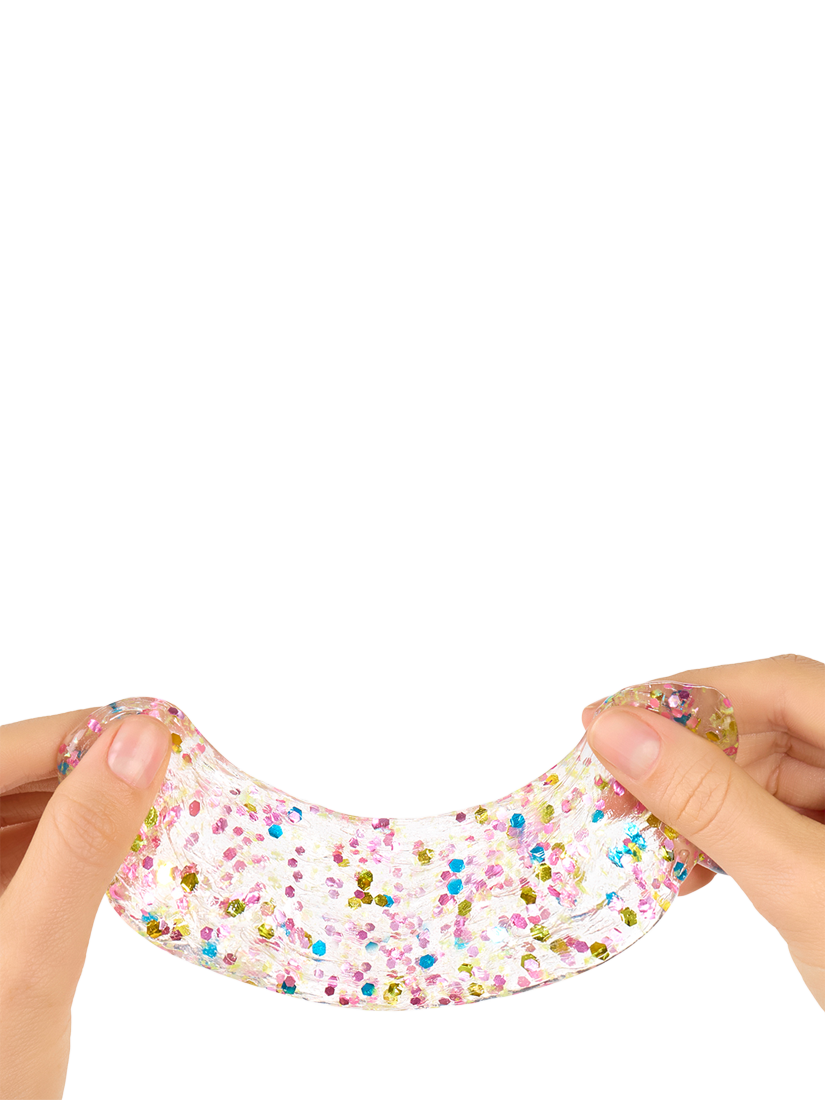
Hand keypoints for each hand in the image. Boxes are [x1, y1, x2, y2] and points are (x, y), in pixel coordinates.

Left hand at [0, 707, 170, 1098]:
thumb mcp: (31, 955)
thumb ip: (82, 841)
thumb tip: (139, 742)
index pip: (0, 752)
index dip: (78, 734)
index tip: (154, 734)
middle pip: (12, 774)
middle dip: (87, 767)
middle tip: (165, 776)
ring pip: (20, 807)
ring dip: (83, 803)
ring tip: (147, 815)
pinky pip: (22, 848)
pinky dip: (70, 844)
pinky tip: (111, 857)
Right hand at [582, 653, 824, 1010]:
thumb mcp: (803, 883)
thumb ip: (711, 800)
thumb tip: (618, 730)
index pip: (782, 686)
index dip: (693, 693)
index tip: (613, 717)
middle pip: (767, 729)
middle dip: (685, 755)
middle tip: (612, 781)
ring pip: (760, 777)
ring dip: (695, 802)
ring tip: (639, 833)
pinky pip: (768, 823)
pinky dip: (721, 839)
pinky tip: (687, 868)